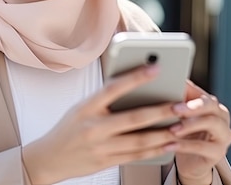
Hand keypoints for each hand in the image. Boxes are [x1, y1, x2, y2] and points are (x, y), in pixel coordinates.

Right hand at [22, 65, 178, 184]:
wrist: (49, 157)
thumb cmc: (68, 128)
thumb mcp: (80, 108)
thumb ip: (103, 100)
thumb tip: (133, 87)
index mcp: (86, 107)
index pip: (113, 88)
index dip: (135, 77)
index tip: (155, 68)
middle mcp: (93, 127)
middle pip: (133, 118)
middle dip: (160, 111)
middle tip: (180, 104)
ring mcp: (100, 147)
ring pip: (139, 141)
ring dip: (162, 134)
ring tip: (181, 126)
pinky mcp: (105, 162)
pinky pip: (135, 156)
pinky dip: (154, 150)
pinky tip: (168, 143)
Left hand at [171, 81, 230, 184]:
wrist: (190, 162)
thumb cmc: (183, 133)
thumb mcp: (179, 116)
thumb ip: (175, 100)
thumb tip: (159, 82)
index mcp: (211, 104)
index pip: (201, 91)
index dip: (187, 90)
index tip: (171, 89)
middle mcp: (221, 117)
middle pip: (210, 105)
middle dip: (192, 106)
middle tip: (174, 109)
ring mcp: (223, 135)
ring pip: (211, 124)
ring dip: (189, 125)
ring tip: (172, 129)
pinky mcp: (218, 153)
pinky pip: (202, 147)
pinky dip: (184, 145)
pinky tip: (169, 145)